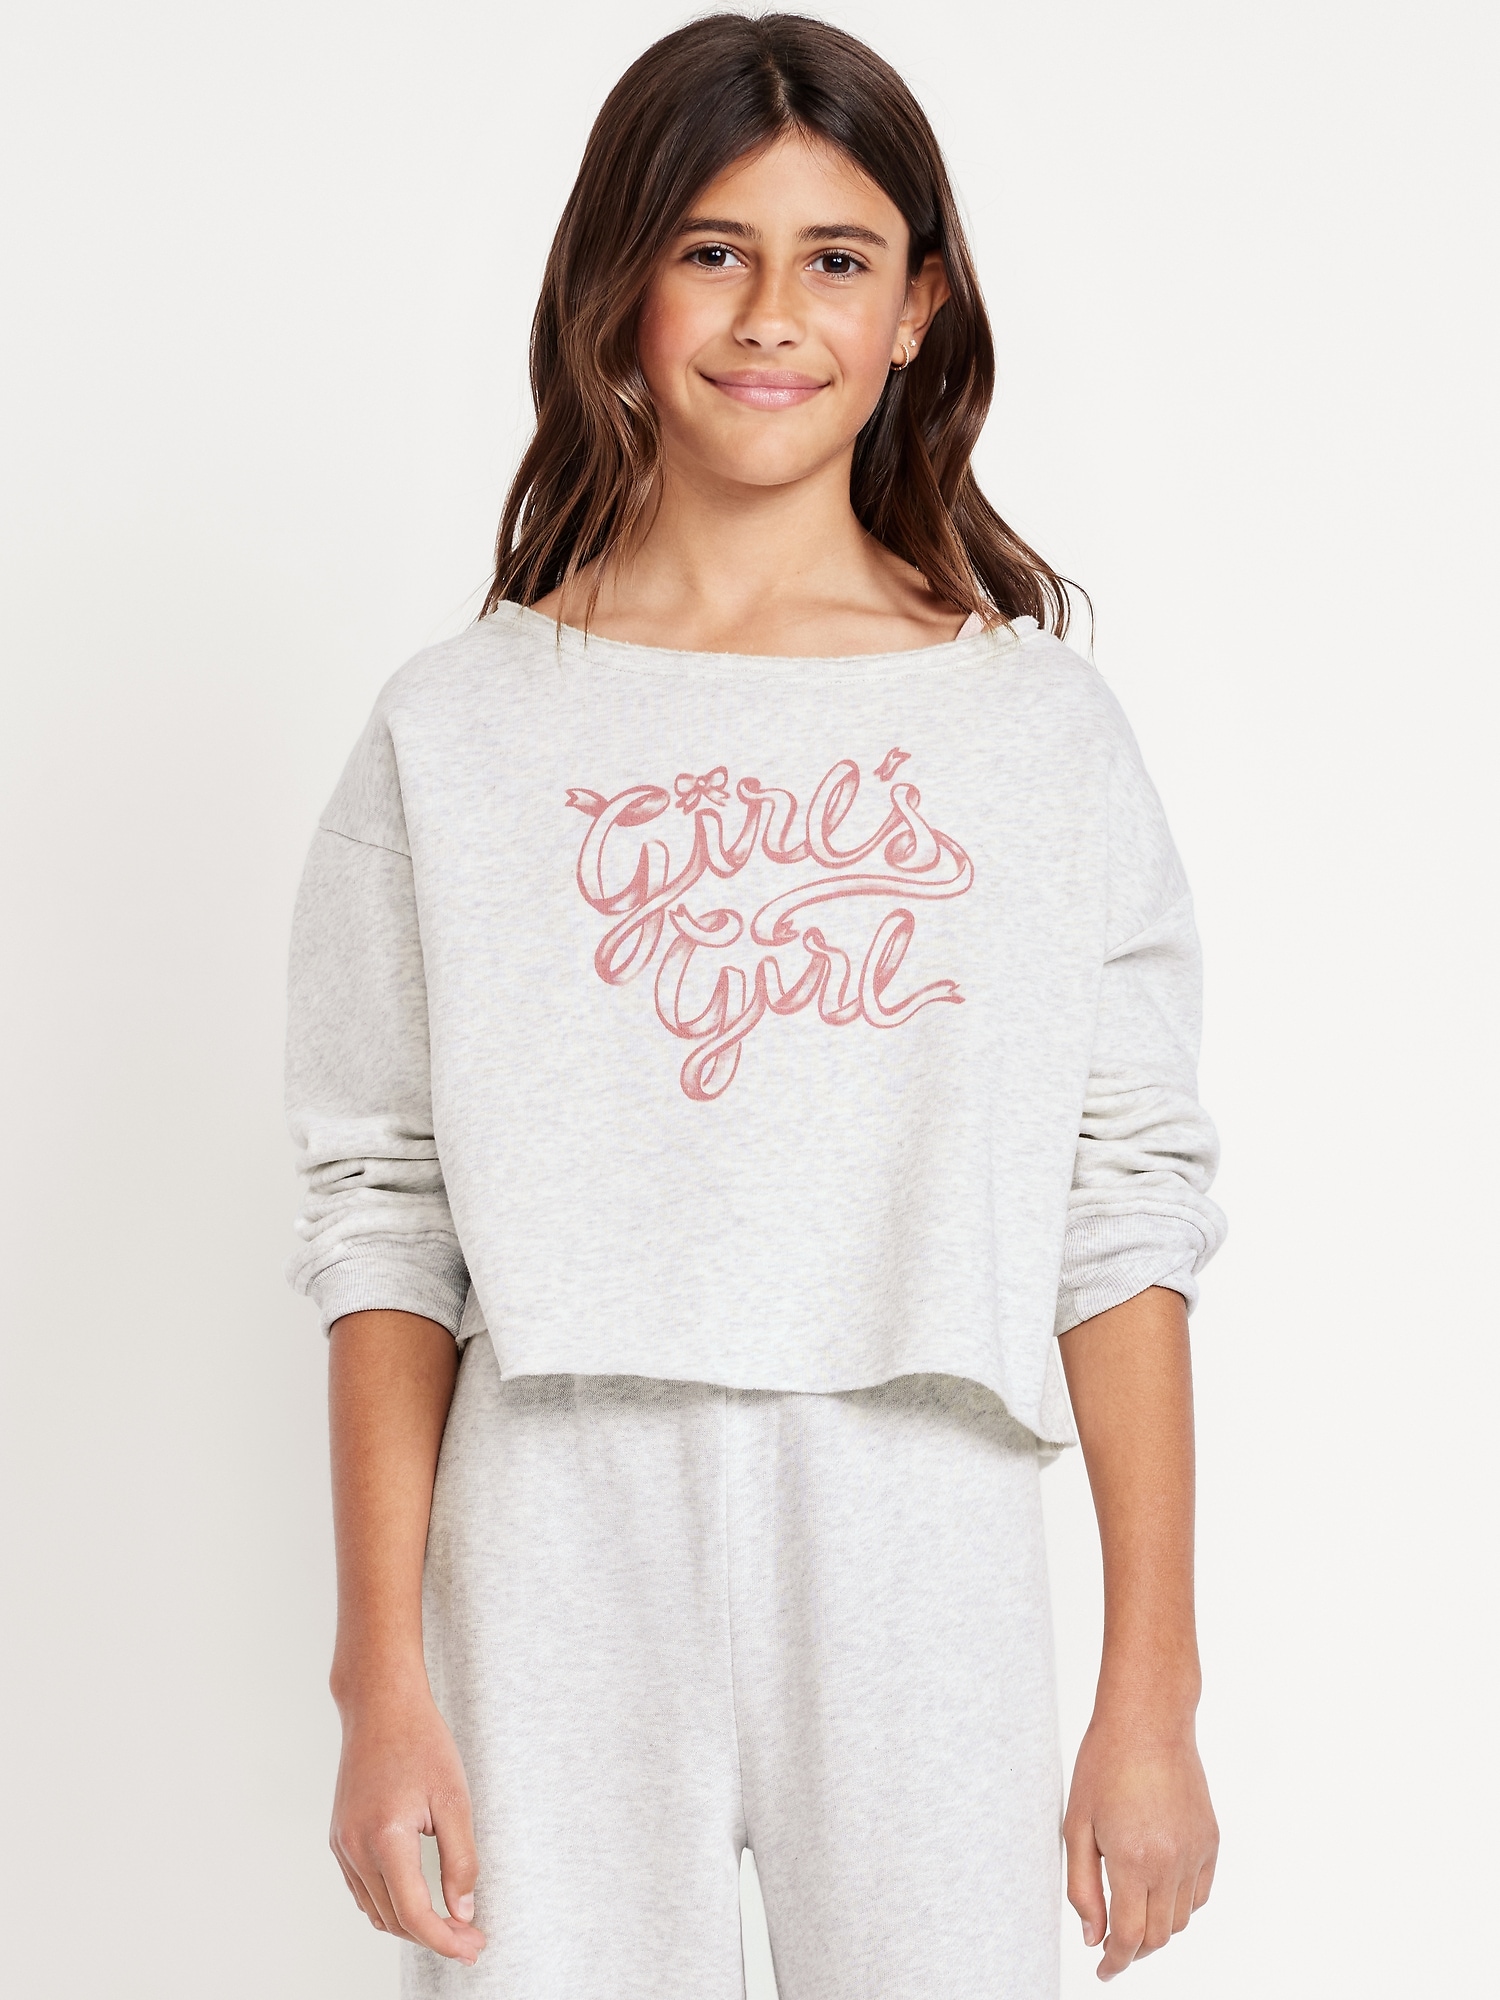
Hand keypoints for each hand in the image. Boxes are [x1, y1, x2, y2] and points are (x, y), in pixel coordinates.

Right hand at [329, 1687, 486, 1965]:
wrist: (380, 1705)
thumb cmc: (420, 1741)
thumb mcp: (454, 1798)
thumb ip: (461, 1860)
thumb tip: (463, 1912)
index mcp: (384, 1837)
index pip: (413, 1913)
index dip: (446, 1939)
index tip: (474, 1946)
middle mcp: (355, 1847)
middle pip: (394, 1919)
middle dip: (434, 1936)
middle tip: (471, 1938)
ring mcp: (342, 1844)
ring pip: (375, 1910)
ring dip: (410, 1924)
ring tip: (450, 1923)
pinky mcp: (339, 1838)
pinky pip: (362, 1890)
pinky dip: (389, 1905)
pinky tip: (417, 1900)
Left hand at [1063, 1707, 1217, 1981]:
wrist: (1148, 1721)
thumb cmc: (1105, 1764)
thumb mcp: (1077, 1825)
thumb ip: (1083, 1888)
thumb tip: (1092, 1934)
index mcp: (1133, 1860)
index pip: (1129, 1937)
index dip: (1115, 1962)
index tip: (1103, 1970)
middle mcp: (1171, 1862)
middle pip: (1157, 1935)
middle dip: (1134, 1950)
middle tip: (1112, 1946)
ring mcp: (1196, 1853)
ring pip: (1180, 1919)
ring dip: (1157, 1928)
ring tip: (1132, 1914)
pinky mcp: (1211, 1841)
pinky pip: (1200, 1894)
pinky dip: (1181, 1905)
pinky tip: (1159, 1892)